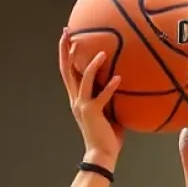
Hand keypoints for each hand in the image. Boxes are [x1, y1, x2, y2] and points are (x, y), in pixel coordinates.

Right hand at [59, 30, 122, 168]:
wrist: (101, 154)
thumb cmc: (107, 133)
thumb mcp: (107, 108)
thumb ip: (109, 93)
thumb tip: (122, 75)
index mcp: (77, 98)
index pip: (68, 72)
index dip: (64, 54)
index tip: (66, 36)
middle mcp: (76, 100)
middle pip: (67, 71)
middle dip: (66, 51)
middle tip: (67, 32)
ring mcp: (82, 106)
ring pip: (83, 81)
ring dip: (91, 66)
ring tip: (102, 52)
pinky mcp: (93, 113)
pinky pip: (101, 97)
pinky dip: (110, 87)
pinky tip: (118, 78)